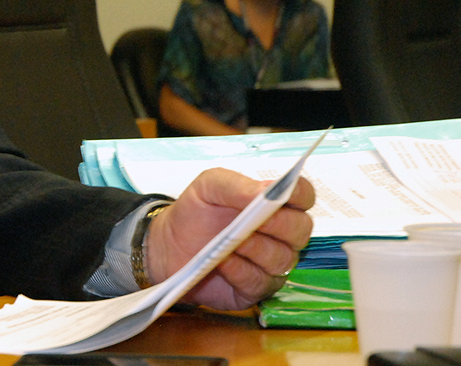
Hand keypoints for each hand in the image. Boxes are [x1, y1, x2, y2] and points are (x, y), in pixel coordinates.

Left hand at [144, 168, 314, 309]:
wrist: (169, 246)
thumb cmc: (196, 212)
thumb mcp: (208, 187)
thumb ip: (236, 184)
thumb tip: (267, 191)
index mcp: (274, 204)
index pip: (303, 196)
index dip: (298, 194)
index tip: (281, 194)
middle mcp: (280, 235)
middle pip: (300, 230)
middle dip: (279, 224)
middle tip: (254, 220)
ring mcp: (271, 264)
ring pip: (282, 259)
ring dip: (257, 249)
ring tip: (231, 242)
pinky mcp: (256, 289)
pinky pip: (260, 282)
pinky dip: (241, 271)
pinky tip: (223, 262)